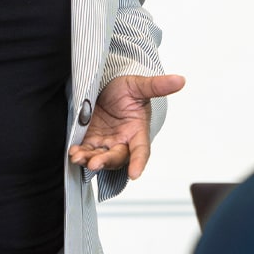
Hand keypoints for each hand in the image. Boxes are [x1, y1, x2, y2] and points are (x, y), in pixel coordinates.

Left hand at [68, 73, 185, 179]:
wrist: (106, 85)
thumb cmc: (125, 88)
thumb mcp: (139, 85)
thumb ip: (157, 85)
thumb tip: (180, 80)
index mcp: (137, 131)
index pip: (141, 150)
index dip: (138, 162)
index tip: (134, 174)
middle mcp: (122, 141)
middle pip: (117, 157)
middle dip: (106, 161)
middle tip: (95, 163)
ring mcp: (105, 143)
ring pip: (99, 157)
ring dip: (89, 160)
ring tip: (78, 158)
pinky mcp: (90, 141)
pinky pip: (86, 151)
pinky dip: (79, 154)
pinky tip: (73, 153)